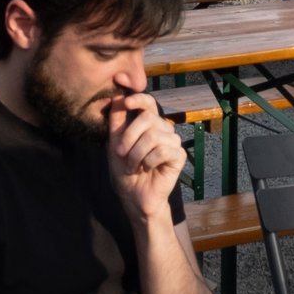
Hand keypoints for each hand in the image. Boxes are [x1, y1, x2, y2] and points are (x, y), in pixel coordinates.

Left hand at [105, 93, 185, 218]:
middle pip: (147, 118)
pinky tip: (148, 169)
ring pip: (153, 136)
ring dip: (136, 154)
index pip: (149, 103)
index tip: (126, 101)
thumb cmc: (124, 170)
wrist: (134, 196)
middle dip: (129, 137)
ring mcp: (173, 142)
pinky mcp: (179, 156)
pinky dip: (149, 162)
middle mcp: (163, 129)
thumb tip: (116, 96)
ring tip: (134, 166)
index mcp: (149, 124)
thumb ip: (117, 120)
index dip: (139, 99)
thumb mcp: (115, 143)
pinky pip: (162, 151)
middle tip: (122, 153)